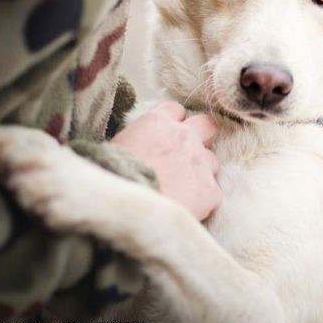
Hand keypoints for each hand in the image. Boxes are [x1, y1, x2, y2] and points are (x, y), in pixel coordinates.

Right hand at [111, 101, 220, 220]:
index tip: (166, 138)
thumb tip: (141, 147)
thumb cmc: (111, 180)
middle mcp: (184, 137)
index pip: (175, 110)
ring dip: (200, 172)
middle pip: (207, 125)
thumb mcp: (116, 148)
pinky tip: (184, 209)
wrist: (123, 212)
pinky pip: (211, 193)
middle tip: (187, 155)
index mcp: (158, 123)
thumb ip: (138, 140)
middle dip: (201, 137)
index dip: (172, 124)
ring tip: (182, 190)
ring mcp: (200, 163)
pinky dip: (201, 201)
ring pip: (211, 161)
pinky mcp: (210, 191)